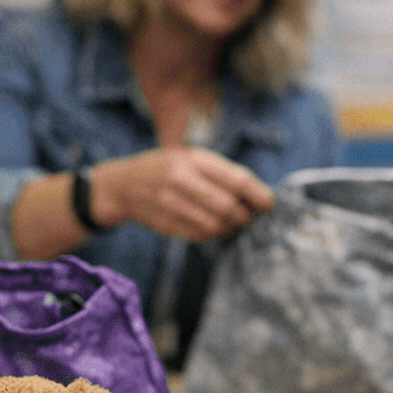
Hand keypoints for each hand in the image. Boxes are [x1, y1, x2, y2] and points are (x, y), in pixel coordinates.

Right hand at [92, 147, 273, 241]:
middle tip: (247, 216)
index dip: (257, 194)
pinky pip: (199, 234)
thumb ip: (221, 174)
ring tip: (229, 221)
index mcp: (191, 158)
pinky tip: (211, 225)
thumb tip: (255, 196)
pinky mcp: (165, 223)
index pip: (235, 178)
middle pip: (227, 205)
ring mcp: (170, 203)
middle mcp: (180, 179)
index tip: (269, 204)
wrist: (124, 185)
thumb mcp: (191, 158)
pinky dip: (212, 233)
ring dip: (229, 226)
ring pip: (215, 224)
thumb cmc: (166, 169)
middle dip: (243, 215)